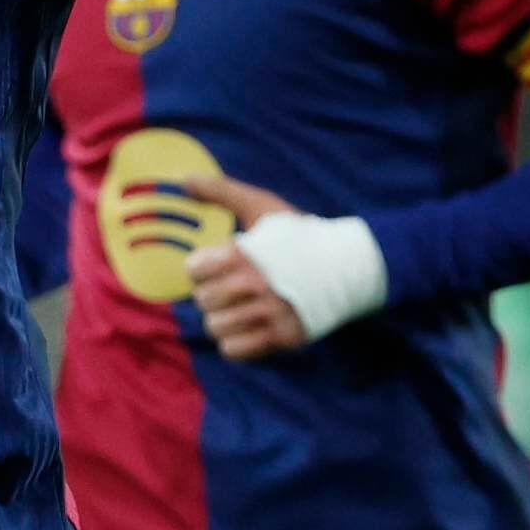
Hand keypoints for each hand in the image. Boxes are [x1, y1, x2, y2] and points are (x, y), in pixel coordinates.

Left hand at [182, 172, 306, 359]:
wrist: (347, 265)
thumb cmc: (299, 236)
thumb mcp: (261, 206)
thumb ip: (221, 191)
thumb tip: (183, 179)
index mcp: (244, 254)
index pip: (194, 271)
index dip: (201, 268)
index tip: (216, 265)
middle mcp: (255, 285)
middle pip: (203, 301)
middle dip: (213, 293)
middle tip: (231, 287)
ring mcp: (270, 314)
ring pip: (216, 328)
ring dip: (224, 319)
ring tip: (240, 308)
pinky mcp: (282, 337)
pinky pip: (234, 350)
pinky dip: (236, 342)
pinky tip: (249, 326)